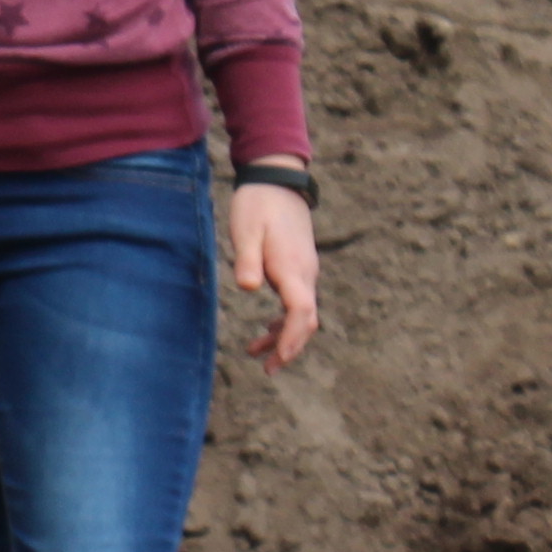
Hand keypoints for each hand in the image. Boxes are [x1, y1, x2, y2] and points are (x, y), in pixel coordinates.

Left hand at [226, 183, 321, 371]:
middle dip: (290, 347)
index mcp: (292, 267)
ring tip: (257, 355)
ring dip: (284, 336)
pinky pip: (298, 302)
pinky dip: (284, 320)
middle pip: (306, 320)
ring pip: (302, 313)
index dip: (291, 337)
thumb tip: (248, 288)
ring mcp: (304, 270)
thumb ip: (247, 260)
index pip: (300, 311)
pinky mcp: (298, 267)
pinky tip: (267, 328)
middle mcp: (305, 273)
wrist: (276, 181)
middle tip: (268, 370)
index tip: (279, 358)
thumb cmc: (258, 205)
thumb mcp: (246, 230)